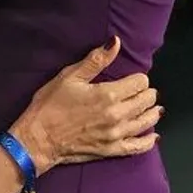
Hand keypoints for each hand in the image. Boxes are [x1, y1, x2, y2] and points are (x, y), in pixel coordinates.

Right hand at [9, 37, 161, 173]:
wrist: (38, 138)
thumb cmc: (50, 104)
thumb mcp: (69, 76)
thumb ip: (96, 60)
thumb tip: (116, 42)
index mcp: (107, 94)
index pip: (140, 82)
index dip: (138, 78)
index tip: (132, 79)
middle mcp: (117, 115)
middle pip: (146, 101)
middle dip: (147, 94)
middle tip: (142, 92)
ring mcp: (116, 135)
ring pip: (146, 122)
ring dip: (151, 113)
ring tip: (153, 108)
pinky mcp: (112, 150)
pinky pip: (138, 147)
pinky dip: (148, 141)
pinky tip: (153, 136)